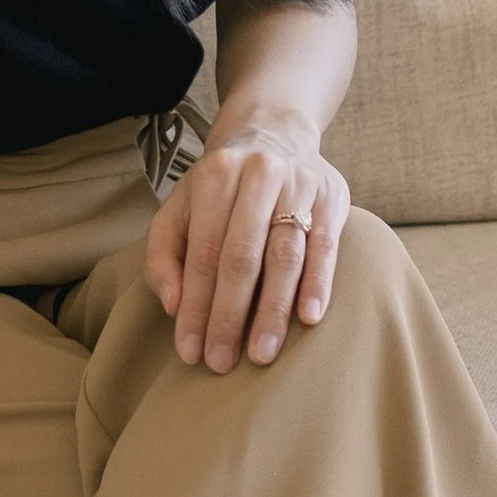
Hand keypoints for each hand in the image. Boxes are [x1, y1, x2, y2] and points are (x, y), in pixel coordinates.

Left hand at [145, 122, 347, 372]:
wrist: (275, 133)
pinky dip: (318, 283)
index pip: (202, 253)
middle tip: (221, 362)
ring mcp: (299, 185)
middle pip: (241, 256)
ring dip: (272, 310)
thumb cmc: (221, 187)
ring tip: (262, 354)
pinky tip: (309, 318)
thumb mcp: (181, 207)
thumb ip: (164, 254)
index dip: (195, 306)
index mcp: (216, 177)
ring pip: (284, 255)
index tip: (190, 352)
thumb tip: (173, 306)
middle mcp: (257, 176)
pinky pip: (326, 246)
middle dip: (229, 315)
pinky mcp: (332, 197)